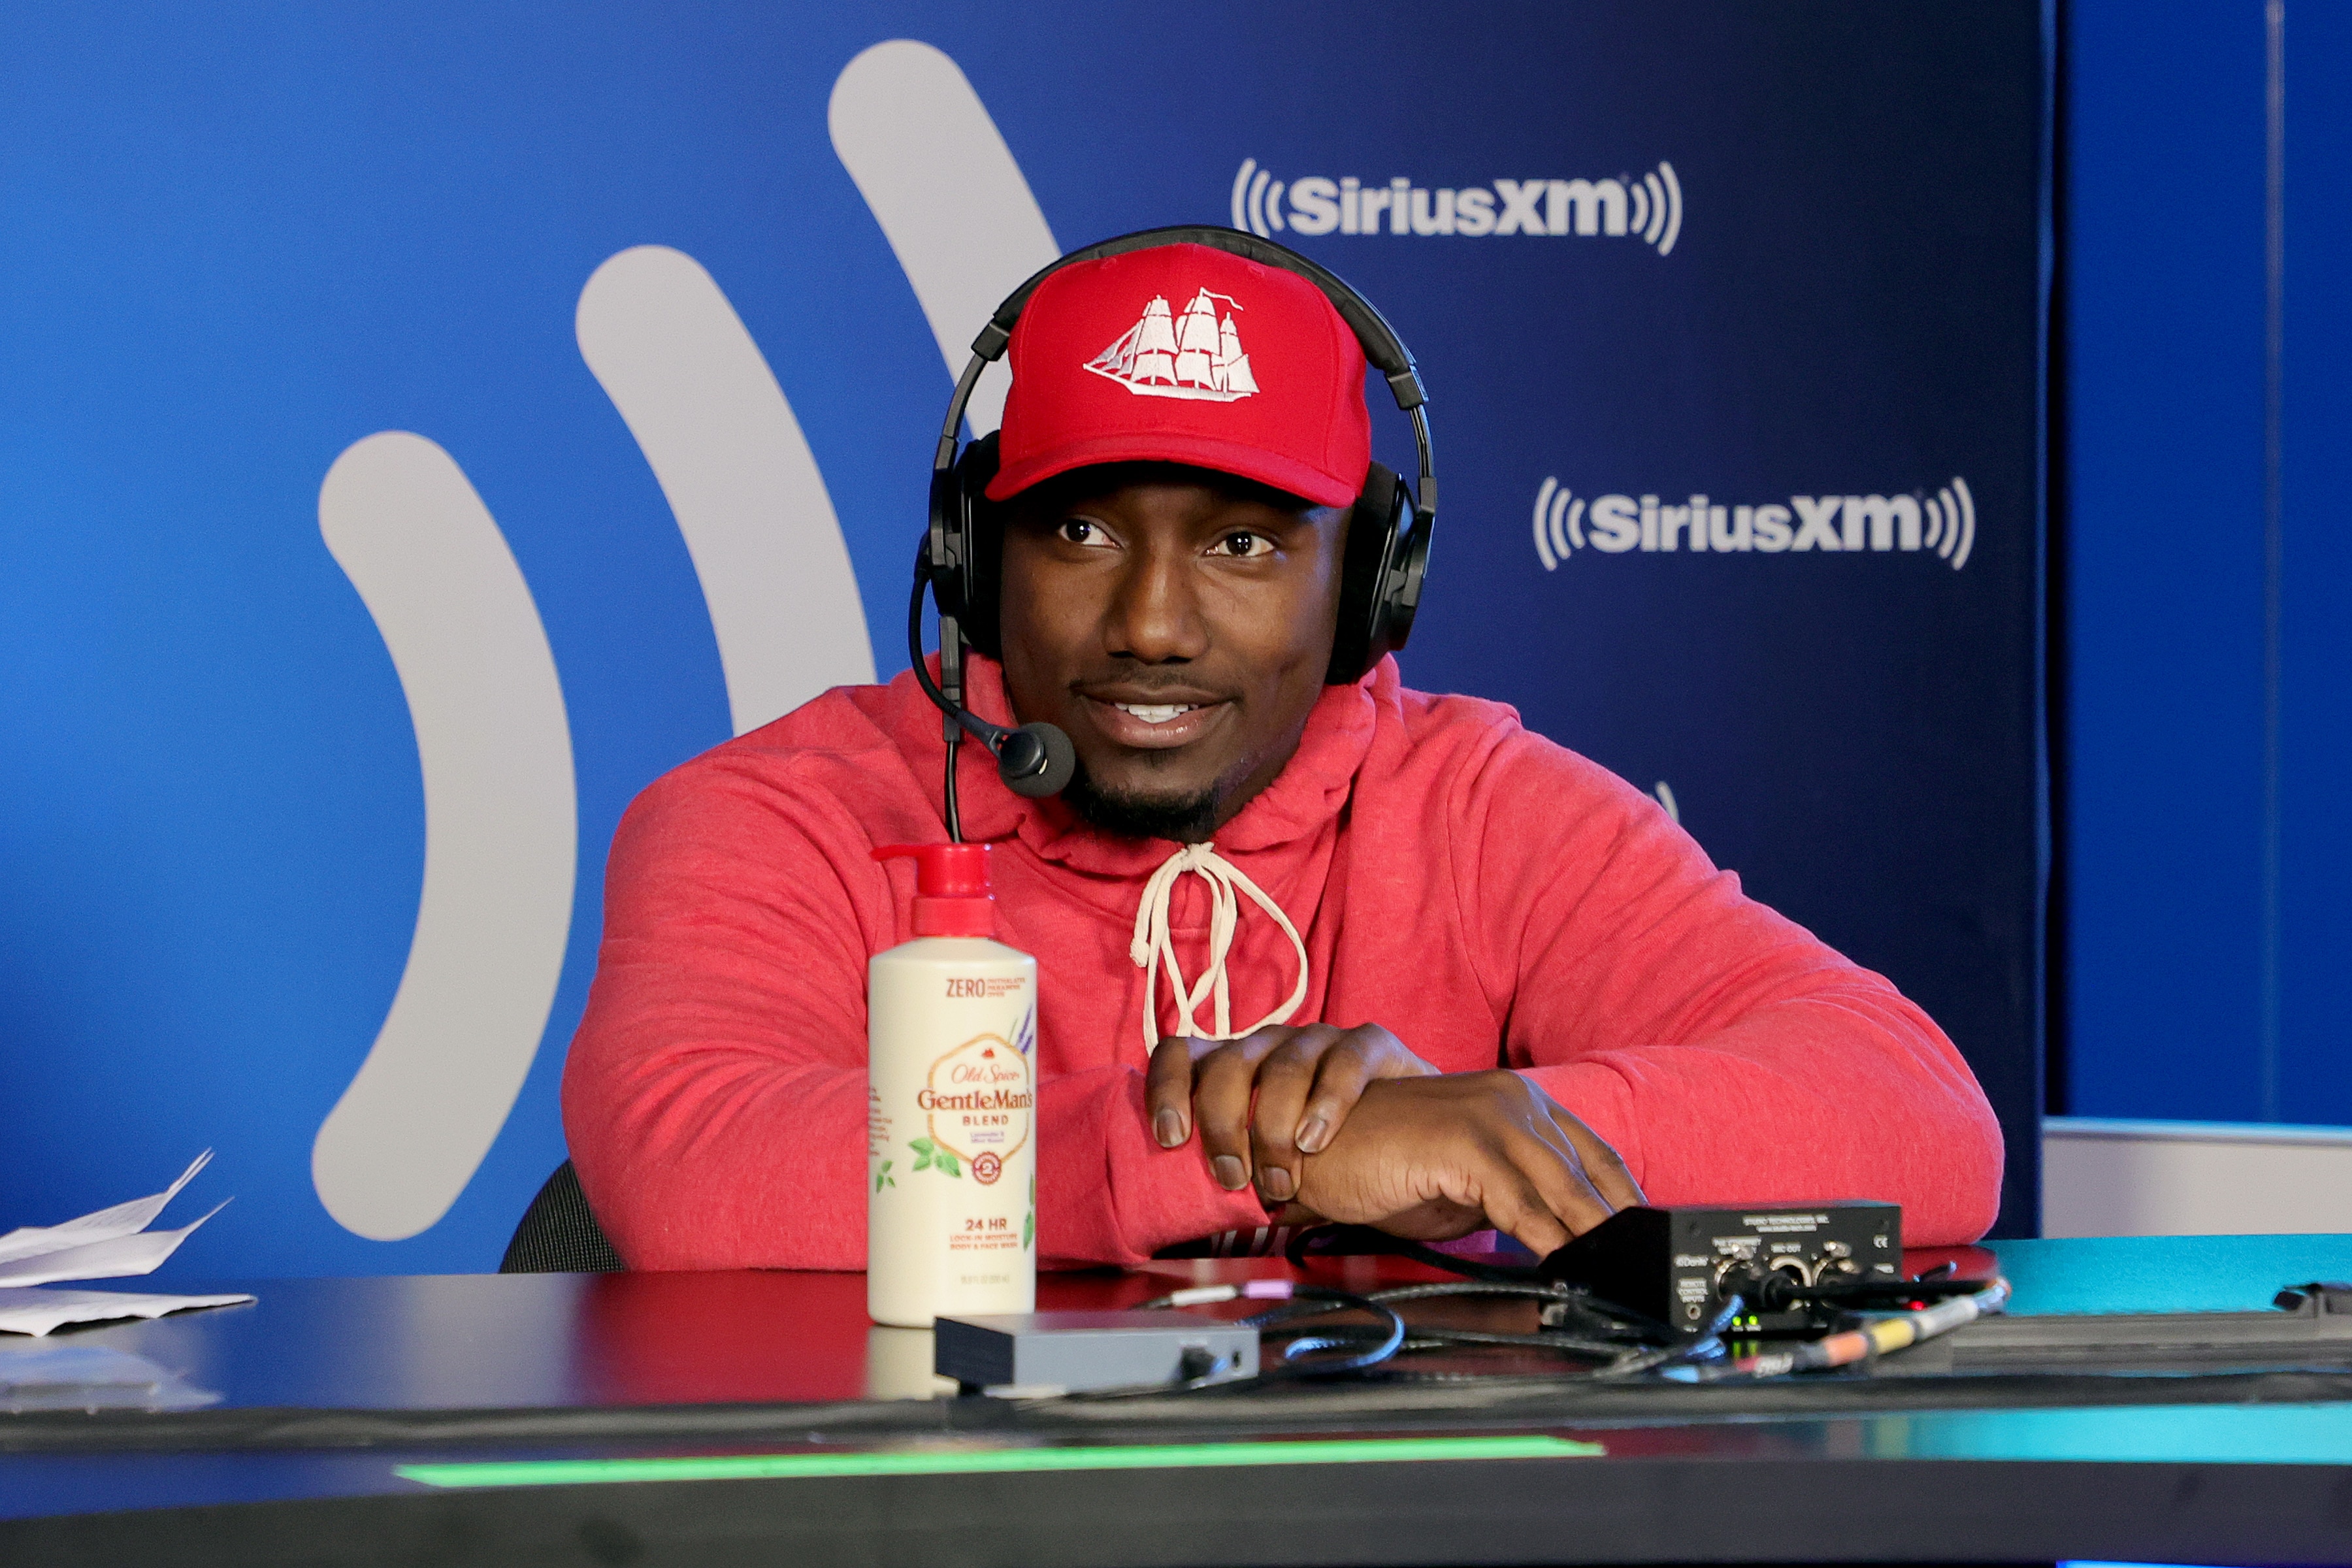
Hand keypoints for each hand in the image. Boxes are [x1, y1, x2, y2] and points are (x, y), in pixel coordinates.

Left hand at [1146, 1023, 1437, 1204]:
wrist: (1423, 1152)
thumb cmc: (1337, 1165)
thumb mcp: (1275, 1174)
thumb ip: (1239, 1178)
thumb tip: (1187, 1214)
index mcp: (1236, 1067)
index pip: (1179, 1054)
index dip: (1165, 1089)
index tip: (1170, 1140)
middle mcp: (1271, 1043)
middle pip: (1227, 1063)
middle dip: (1221, 1124)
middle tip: (1234, 1177)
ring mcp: (1321, 1039)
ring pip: (1281, 1063)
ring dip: (1273, 1127)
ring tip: (1284, 1180)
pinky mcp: (1371, 1044)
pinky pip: (1345, 1059)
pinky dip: (1326, 1102)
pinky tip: (1318, 1141)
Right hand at [1283, 1072, 1644, 1255]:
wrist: (1313, 1149)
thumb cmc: (1381, 1165)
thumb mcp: (1466, 1186)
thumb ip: (1516, 1202)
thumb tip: (1566, 1244)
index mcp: (1520, 1101)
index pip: (1597, 1156)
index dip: (1628, 1203)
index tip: (1649, 1248)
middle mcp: (1514, 1097)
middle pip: (1589, 1175)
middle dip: (1619, 1231)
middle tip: (1647, 1277)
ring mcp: (1491, 1114)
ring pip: (1563, 1190)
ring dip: (1593, 1241)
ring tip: (1615, 1280)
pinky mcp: (1465, 1140)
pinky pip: (1521, 1203)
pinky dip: (1549, 1242)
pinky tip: (1565, 1269)